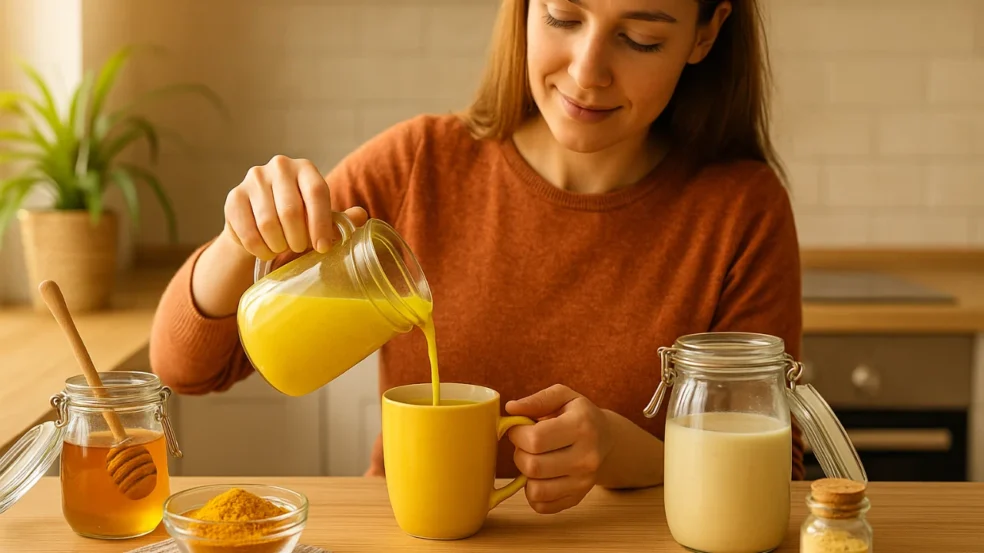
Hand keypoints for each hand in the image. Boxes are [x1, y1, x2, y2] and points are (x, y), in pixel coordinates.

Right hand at [222, 155, 366, 259]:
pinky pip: (248, 232)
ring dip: (278, 244)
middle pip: (291, 210)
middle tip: (299, 249)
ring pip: (268, 223)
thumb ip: (341, 219)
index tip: (322, 248)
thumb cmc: (297, 219)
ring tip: (282, 248)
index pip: (317, 193)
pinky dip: (259, 248)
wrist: (257, 221)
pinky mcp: (234, 196)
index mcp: (306, 168)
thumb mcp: (320, 218)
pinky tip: (265, 250)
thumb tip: (360, 216)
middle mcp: (279, 166)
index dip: (321, 224)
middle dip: (298, 239)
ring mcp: (254, 179)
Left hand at [505, 384, 613, 513]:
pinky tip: (540, 476)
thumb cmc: (578, 414)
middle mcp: (587, 458)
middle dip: (519, 453)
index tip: (519, 428)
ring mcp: (584, 482)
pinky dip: (533, 493)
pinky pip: (542, 506)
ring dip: (525, 475)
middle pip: (533, 466)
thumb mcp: (562, 396)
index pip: (535, 439)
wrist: (606, 438)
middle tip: (526, 445)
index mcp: (582, 426)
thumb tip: (511, 409)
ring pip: (535, 490)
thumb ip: (536, 400)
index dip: (517, 433)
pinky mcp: (577, 498)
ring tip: (534, 459)